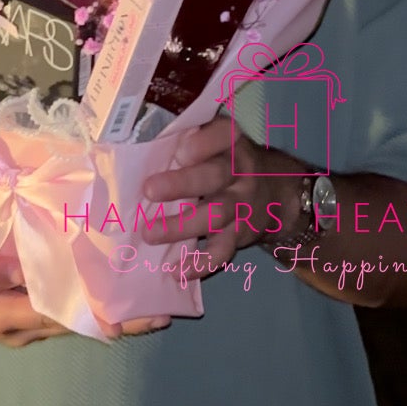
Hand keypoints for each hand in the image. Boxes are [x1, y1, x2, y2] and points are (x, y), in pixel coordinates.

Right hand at [0, 283, 171, 349]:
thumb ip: (0, 268)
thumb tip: (31, 258)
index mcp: (9, 316)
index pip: (59, 317)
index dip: (91, 319)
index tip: (123, 324)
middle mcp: (28, 329)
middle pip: (81, 327)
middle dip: (121, 323)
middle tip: (160, 317)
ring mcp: (34, 328)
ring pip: (81, 325)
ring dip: (117, 320)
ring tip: (156, 312)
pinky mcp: (38, 320)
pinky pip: (72, 317)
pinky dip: (99, 311)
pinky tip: (124, 302)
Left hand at [141, 119, 299, 276]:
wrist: (275, 191)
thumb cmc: (224, 160)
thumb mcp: (215, 141)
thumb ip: (185, 136)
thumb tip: (132, 137)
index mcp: (229, 140)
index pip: (221, 134)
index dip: (202, 144)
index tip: (179, 151)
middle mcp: (240, 169)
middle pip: (214, 175)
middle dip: (182, 184)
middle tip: (149, 191)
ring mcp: (242, 203)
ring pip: (216, 214)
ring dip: (181, 226)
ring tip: (149, 234)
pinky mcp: (241, 233)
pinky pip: (223, 251)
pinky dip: (200, 263)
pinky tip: (177, 271)